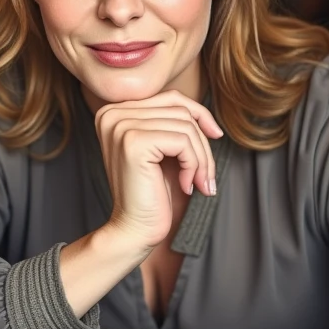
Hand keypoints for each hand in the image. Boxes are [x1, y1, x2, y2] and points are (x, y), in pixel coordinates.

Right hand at [96, 91, 222, 248]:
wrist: (134, 229)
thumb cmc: (152, 193)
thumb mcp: (164, 150)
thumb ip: (173, 123)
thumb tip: (204, 112)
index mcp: (115, 112)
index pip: (170, 98)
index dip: (199, 115)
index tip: (216, 136)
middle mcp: (112, 114)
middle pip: (180, 110)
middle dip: (202, 143)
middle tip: (207, 174)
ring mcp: (120, 126)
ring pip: (186, 126)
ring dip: (201, 158)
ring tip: (199, 182)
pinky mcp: (133, 143)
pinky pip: (182, 142)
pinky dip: (194, 165)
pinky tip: (187, 185)